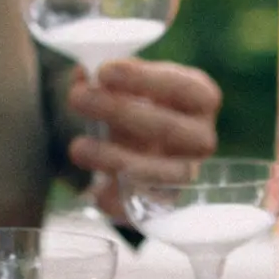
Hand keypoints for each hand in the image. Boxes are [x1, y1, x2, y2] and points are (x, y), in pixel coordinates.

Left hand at [66, 59, 220, 218]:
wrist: (138, 149)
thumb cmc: (136, 105)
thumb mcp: (125, 84)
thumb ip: (104, 77)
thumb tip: (83, 74)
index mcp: (199, 98)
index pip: (184, 87)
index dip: (145, 79)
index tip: (104, 72)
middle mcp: (201, 137)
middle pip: (168, 128)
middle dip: (119, 112)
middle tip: (78, 99)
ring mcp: (186, 173)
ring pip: (159, 173)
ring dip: (115, 159)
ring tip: (78, 148)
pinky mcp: (165, 203)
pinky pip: (142, 206)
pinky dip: (116, 199)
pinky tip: (93, 190)